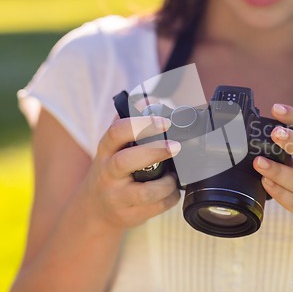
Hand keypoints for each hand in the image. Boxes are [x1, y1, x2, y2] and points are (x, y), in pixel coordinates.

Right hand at [80, 116, 180, 230]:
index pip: (116, 132)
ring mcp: (117, 197)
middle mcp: (108, 173)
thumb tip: (152, 98)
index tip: (164, 121)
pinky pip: (156, 208)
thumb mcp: (113, 146)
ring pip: (145, 192)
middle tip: (176, 146)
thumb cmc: (112, 170)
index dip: (140, 124)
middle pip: (126, 161)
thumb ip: (129, 121)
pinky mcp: (128, 215)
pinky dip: (170, 199)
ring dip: (166, 184)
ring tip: (174, 177)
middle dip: (154, 152)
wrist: (95, 210)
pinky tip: (172, 191)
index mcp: (106, 150)